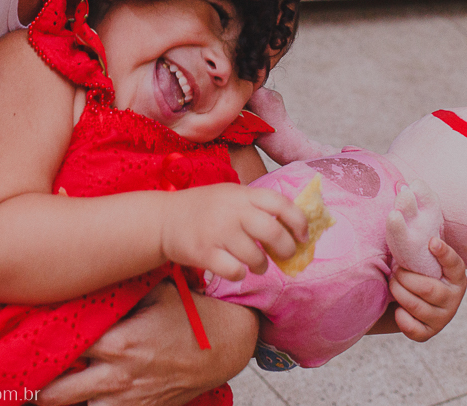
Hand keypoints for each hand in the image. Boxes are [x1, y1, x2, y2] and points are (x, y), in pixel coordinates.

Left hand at [34, 281, 258, 405]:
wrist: (227, 345)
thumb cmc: (191, 316)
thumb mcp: (155, 293)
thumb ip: (120, 293)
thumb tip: (88, 278)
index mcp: (120, 342)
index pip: (64, 349)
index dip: (41, 348)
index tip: (24, 345)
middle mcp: (119, 376)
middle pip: (59, 393)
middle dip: (36, 389)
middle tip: (17, 381)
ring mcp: (130, 399)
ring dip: (64, 399)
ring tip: (42, 393)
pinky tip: (83, 397)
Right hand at [162, 184, 307, 281]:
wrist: (163, 219)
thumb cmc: (203, 208)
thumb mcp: (230, 195)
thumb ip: (257, 205)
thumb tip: (292, 226)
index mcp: (242, 194)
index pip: (280, 203)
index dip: (298, 221)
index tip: (303, 236)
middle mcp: (232, 210)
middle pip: (272, 231)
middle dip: (285, 248)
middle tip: (285, 255)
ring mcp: (217, 232)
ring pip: (255, 256)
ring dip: (262, 265)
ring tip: (257, 265)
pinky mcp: (204, 253)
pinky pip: (234, 271)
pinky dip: (240, 274)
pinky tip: (236, 269)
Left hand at [369, 238, 466, 340]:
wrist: (405, 300)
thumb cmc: (413, 271)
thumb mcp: (420, 257)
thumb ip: (419, 242)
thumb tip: (403, 203)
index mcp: (455, 275)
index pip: (455, 264)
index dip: (444, 254)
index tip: (431, 242)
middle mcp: (453, 297)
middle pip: (428, 288)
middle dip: (404, 278)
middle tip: (395, 271)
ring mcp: (443, 317)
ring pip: (416, 306)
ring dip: (398, 293)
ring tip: (392, 284)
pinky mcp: (428, 333)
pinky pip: (412, 328)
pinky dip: (401, 318)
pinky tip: (397, 309)